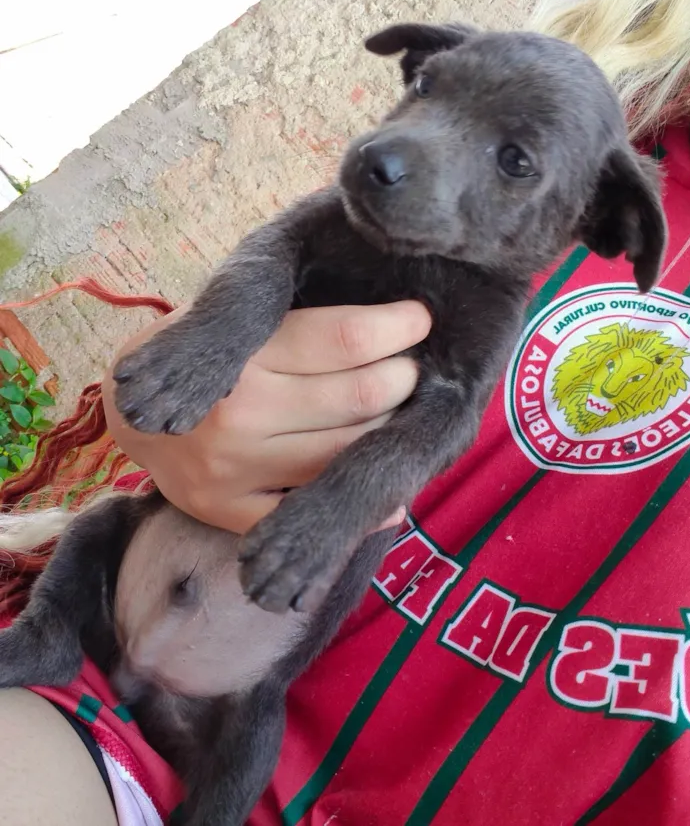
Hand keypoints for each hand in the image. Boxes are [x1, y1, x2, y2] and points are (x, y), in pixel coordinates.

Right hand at [103, 301, 430, 533]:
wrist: (133, 414)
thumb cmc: (199, 350)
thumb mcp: (233, 313)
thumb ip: (294, 314)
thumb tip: (385, 318)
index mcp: (240, 351)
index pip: (344, 339)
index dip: (397, 326)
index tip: (421, 319)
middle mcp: (238, 411)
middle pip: (360, 397)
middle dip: (405, 378)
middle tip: (415, 368)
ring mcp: (233, 467)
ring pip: (346, 455)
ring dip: (390, 432)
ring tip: (401, 414)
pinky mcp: (228, 511)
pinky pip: (311, 513)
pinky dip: (364, 507)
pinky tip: (390, 490)